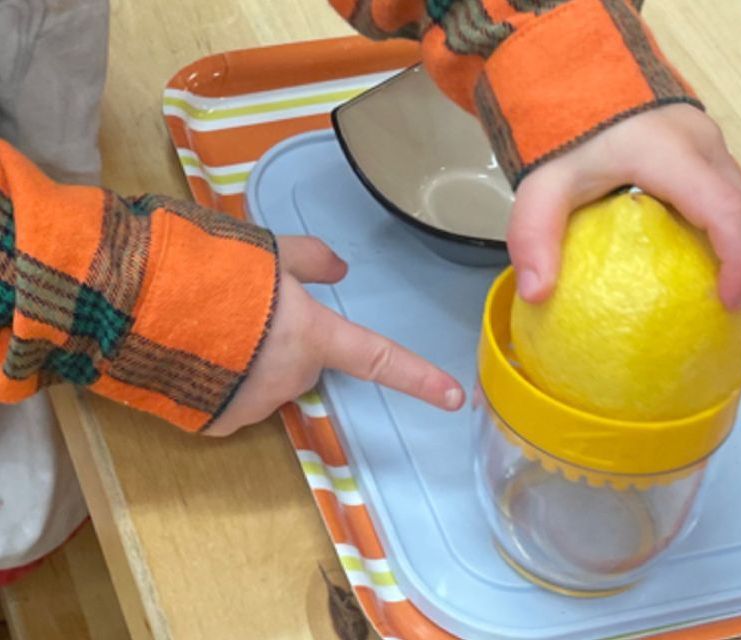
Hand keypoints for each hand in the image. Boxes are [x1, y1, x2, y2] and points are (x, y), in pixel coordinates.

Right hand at [207, 237, 464, 435]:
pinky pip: (231, 401)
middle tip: (243, 310)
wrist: (141, 304)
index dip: (419, 378)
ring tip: (209, 328)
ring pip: (264, 382)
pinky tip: (194, 356)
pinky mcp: (217, 424)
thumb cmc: (213, 271)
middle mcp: (293, 378)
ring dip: (248, 362)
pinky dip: (220, 384)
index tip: (456, 399)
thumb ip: (311, 260)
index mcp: (314, 336)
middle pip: (302, 363)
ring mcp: (255, 406)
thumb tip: (340, 269)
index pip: (379, 359)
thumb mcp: (268, 248)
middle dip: (283, 342)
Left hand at [509, 104, 740, 332]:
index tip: (725, 303)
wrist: (575, 79)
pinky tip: (729, 272)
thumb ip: (534, 234)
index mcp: (669, 152)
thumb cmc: (562, 133)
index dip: (735, 259)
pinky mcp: (704, 153)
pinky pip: (732, 199)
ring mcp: (708, 146)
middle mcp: (702, 145)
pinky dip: (738, 238)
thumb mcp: (540, 185)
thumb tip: (536, 295)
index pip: (723, 208)